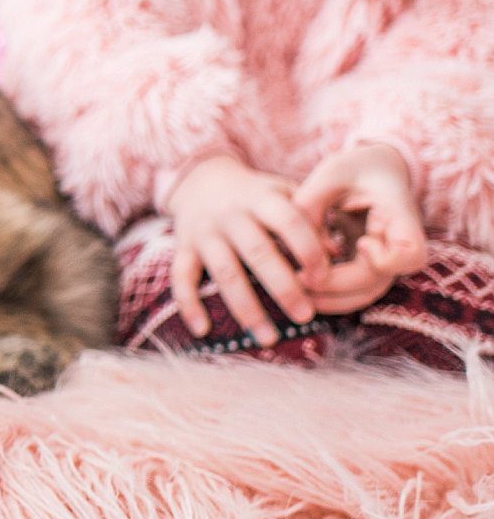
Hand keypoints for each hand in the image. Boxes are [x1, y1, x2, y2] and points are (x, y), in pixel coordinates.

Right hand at [164, 154, 328, 345]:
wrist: (202, 180)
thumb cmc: (257, 194)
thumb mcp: (285, 193)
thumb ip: (310, 218)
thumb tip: (337, 253)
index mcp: (261, 199)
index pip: (289, 222)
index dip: (308, 250)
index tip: (325, 278)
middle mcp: (230, 216)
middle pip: (258, 253)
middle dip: (283, 287)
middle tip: (305, 316)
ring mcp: (204, 233)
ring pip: (224, 273)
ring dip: (246, 308)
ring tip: (269, 339)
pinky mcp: (183, 248)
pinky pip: (182, 279)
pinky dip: (189, 305)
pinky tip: (203, 331)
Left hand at [291, 144, 427, 315]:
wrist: (373, 168)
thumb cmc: (354, 168)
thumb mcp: (330, 174)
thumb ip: (310, 204)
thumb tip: (294, 249)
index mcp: (399, 215)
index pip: (410, 254)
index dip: (385, 259)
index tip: (361, 242)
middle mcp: (398, 243)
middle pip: (378, 281)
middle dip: (337, 286)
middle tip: (299, 280)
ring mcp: (385, 257)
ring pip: (366, 293)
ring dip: (332, 299)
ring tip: (296, 290)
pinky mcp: (369, 264)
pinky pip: (355, 290)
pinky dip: (331, 294)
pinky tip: (302, 288)